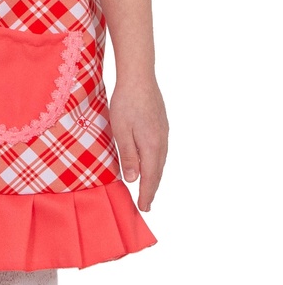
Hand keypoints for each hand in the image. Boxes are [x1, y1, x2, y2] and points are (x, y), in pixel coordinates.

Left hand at [109, 77, 167, 211]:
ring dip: (155, 175)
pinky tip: (150, 160)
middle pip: (158, 171)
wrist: (139, 76)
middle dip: (152, 188)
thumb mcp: (121, 130)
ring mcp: (164, 132)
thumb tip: (134, 179)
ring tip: (148, 186)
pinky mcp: (162, 123)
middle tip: (146, 203)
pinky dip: (156, 161)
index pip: (150, 177)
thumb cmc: (126, 102)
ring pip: (161, 160)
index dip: (147, 194)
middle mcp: (162, 141)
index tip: (144, 208)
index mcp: (152, 146)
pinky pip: (161, 149)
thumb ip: (128, 155)